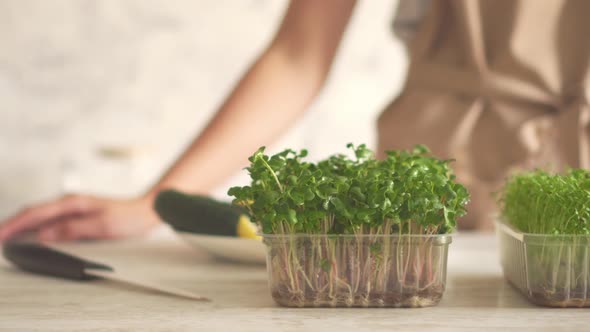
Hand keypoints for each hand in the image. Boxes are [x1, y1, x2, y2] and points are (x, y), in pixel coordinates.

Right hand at [0, 194, 160, 241]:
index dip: (14, 225)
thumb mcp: (103, 226)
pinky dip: (36, 228)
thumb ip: (73, 229)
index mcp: (73, 203)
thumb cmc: (129, 217)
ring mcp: (73, 208)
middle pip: (33, 213)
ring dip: (21, 226)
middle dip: (11, 225)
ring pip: (40, 217)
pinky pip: (50, 221)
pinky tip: (31, 236)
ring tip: (6, 238)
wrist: (147, 210)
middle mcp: (70, 203)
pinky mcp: (78, 215)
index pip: (35, 213)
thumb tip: (45, 234)